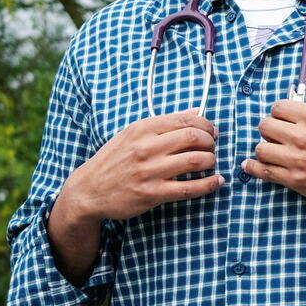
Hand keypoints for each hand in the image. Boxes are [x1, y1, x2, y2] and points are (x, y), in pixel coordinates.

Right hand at [61, 109, 220, 222]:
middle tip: (212, 147)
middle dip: (210, 142)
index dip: (206, 125)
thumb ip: (165, 123)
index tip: (212, 131)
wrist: (89, 189)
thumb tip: (196, 112)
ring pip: (196, 161)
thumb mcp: (133, 134)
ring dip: (211, 161)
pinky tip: (216, 182)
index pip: (185, 120)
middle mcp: (146, 147)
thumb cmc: (114, 159)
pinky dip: (209, 184)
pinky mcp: (152, 193)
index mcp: (142, 128)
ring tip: (211, 163)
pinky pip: (189, 188)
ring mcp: (150, 171)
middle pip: (194, 137)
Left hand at [244, 87, 305, 216]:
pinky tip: (251, 165)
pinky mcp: (296, 180)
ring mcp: (297, 160)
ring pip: (261, 148)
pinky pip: (263, 171)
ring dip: (264, 148)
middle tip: (275, 135)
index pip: (278, 106)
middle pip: (265, 125)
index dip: (279, 112)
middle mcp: (303, 136)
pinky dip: (254, 168)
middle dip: (269, 129)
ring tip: (271, 151)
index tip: (282, 118)